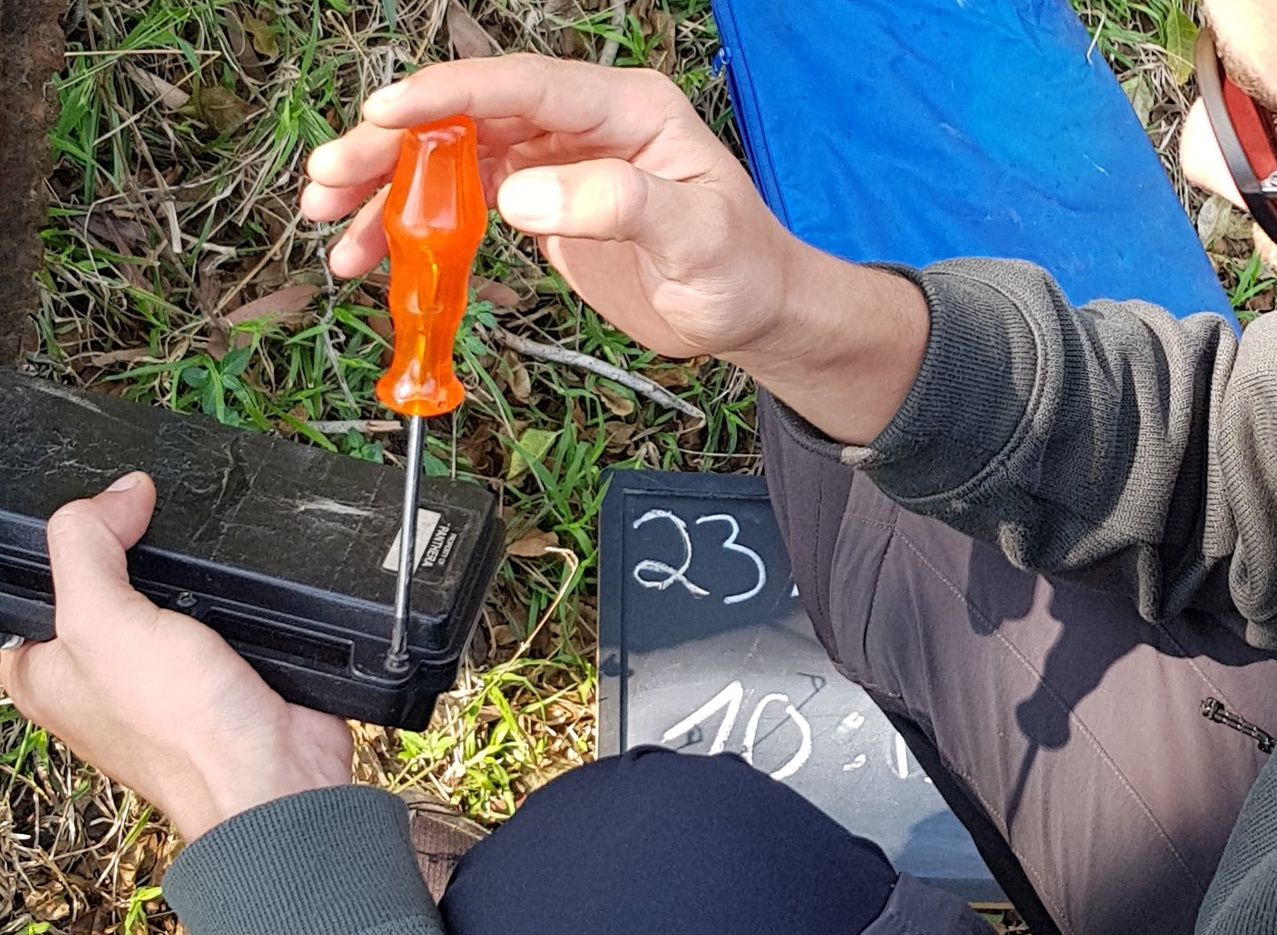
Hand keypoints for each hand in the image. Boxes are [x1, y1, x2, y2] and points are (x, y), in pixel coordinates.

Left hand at [0, 474, 352, 841]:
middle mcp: (96, 670)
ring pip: (165, 592)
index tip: (98, 523)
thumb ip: (88, 546)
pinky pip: (217, 611)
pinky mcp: (218, 667)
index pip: (31, 581)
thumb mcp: (102, 621)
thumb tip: (119, 492)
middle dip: (130, 551)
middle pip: (103, 576)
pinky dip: (232, 598)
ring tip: (199, 577)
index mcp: (42, 667)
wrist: (274, 773)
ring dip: (190, 578)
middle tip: (149, 536)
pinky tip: (235, 594)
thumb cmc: (179, 727)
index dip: (61, 543)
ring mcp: (160, 670)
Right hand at [302, 57, 817, 361]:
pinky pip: (463, 202)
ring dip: (388, 189)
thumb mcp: (697, 239)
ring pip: (453, 159)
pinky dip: (416, 227)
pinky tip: (374, 253)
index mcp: (627, 110)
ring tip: (331, 225)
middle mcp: (585, 125)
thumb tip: (522, 196)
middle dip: (393, 147)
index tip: (384, 114)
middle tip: (329, 181)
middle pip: (470, 118)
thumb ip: (619, 208)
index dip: (450, 94)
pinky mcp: (543, 204)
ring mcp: (559, 162)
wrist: (753, 311)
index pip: (524, 86)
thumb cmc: (742, 270)